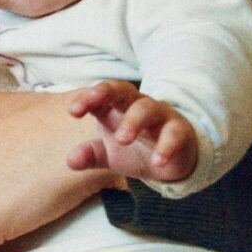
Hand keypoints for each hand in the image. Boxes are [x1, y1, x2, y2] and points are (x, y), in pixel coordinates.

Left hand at [67, 81, 198, 182]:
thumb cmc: (136, 149)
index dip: (87, 98)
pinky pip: (173, 133)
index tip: (73, 111)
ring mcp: (160, 115)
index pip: (100, 95)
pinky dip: (166, 146)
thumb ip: (90, 155)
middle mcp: (137, 105)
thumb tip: (70, 161)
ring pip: (147, 108)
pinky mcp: (180, 130)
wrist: (173, 160)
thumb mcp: (109, 154)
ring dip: (134, 121)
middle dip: (106, 93)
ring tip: (122, 140)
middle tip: (93, 108)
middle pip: (122, 90)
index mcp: (116, 107)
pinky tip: (157, 162)